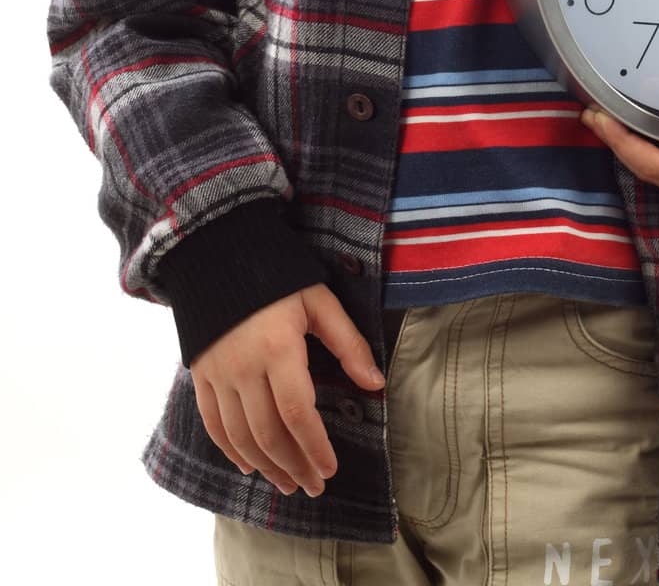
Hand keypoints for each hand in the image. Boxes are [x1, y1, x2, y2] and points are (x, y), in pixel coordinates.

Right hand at [189, 282, 384, 498]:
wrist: (217, 253)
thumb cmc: (278, 275)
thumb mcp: (319, 300)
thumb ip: (348, 343)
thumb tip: (376, 384)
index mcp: (278, 347)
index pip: (297, 411)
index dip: (314, 445)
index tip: (331, 468)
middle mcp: (244, 366)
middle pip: (268, 432)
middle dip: (293, 465)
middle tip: (314, 486)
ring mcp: (218, 374)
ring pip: (240, 436)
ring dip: (266, 466)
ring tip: (288, 483)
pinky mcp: (201, 375)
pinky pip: (213, 424)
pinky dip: (231, 450)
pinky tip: (249, 465)